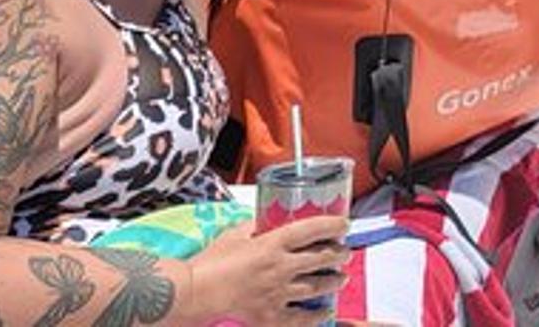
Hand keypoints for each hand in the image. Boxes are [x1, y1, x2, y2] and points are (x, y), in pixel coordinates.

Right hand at [190, 216, 351, 326]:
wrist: (193, 293)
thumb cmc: (211, 262)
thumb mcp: (236, 233)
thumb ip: (257, 226)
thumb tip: (268, 222)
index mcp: (273, 243)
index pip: (313, 229)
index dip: (333, 225)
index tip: (344, 224)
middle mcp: (281, 267)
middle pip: (322, 258)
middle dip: (339, 254)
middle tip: (344, 252)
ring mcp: (278, 293)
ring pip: (318, 286)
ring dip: (333, 280)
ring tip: (341, 277)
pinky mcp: (270, 315)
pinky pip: (301, 318)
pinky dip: (317, 315)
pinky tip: (326, 311)